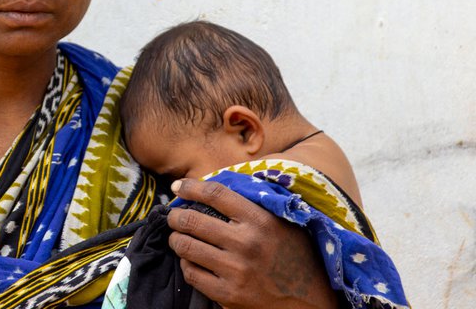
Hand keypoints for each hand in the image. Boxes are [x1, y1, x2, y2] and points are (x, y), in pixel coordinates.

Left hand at [167, 179, 337, 308]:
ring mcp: (236, 271)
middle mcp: (246, 244)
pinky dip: (186, 264)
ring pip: (186, 247)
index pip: (215, 194)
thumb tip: (215, 186)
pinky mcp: (229, 295)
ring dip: (176, 239)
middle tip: (173, 216)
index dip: (190, 187)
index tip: (178, 187)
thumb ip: (252, 204)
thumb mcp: (280, 222)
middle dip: (175, 216)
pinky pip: (192, 274)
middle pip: (192, 220)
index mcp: (259, 220)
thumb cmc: (294, 254)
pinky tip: (191, 260)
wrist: (311, 298)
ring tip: (178, 237)